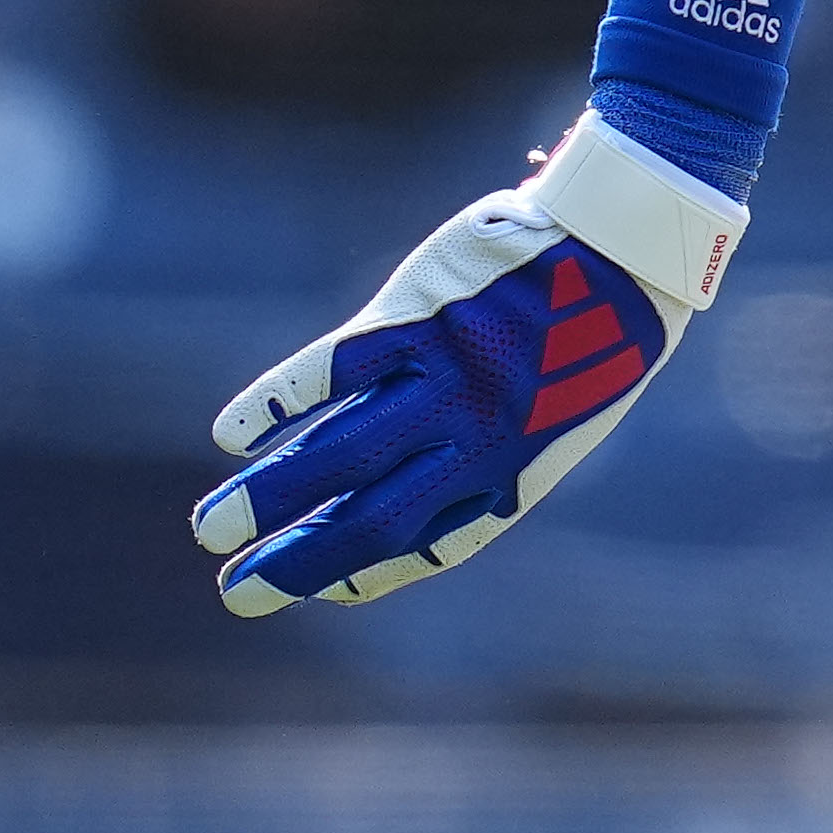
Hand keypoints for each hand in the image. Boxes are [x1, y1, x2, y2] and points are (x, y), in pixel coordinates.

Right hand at [194, 113, 747, 613]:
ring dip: (269, 495)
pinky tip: (231, 433)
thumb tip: (421, 488)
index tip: (316, 590)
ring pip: (341, 452)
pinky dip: (279, 401)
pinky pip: (337, 368)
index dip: (366, 575)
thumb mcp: (561, 409)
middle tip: (236, 592)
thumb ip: (496, 451)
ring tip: (210, 528)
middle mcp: (476, 438)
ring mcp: (445, 377)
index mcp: (515, 471)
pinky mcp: (421, 315)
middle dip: (298, 560)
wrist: (623, 240)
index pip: (428, 547)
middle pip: (370, 517)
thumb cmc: (591, 329)